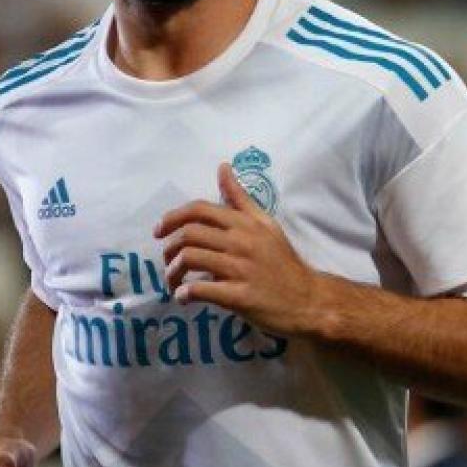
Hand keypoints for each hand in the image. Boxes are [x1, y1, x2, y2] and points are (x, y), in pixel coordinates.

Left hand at [154, 163, 328, 337]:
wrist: (308, 300)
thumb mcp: (265, 224)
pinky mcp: (240, 296)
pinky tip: (184, 297)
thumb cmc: (283, 262)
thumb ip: (240, 198)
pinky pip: (202, 290)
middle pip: (189, 234)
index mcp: (245, 223)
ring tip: (173, 282)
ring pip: (190, 259)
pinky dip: (185, 293)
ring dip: (172, 272)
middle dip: (169, 249)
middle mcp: (241, 242)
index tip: (158, 231)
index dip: (172, 217)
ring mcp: (241, 269)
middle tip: (167, 262)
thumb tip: (222, 167)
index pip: (199, 210)